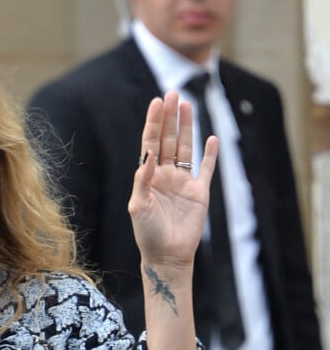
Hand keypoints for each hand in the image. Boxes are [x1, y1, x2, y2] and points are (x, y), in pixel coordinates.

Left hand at [128, 91, 217, 269]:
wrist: (167, 256)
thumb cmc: (147, 233)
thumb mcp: (138, 205)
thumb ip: (142, 179)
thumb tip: (147, 153)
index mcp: (148, 174)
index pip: (151, 141)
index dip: (154, 121)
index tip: (157, 102)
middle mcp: (165, 173)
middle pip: (168, 138)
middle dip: (170, 116)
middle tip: (174, 94)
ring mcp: (183, 181)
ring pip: (185, 147)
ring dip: (187, 127)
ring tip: (188, 105)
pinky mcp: (199, 192)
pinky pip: (207, 169)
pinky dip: (210, 155)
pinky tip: (212, 138)